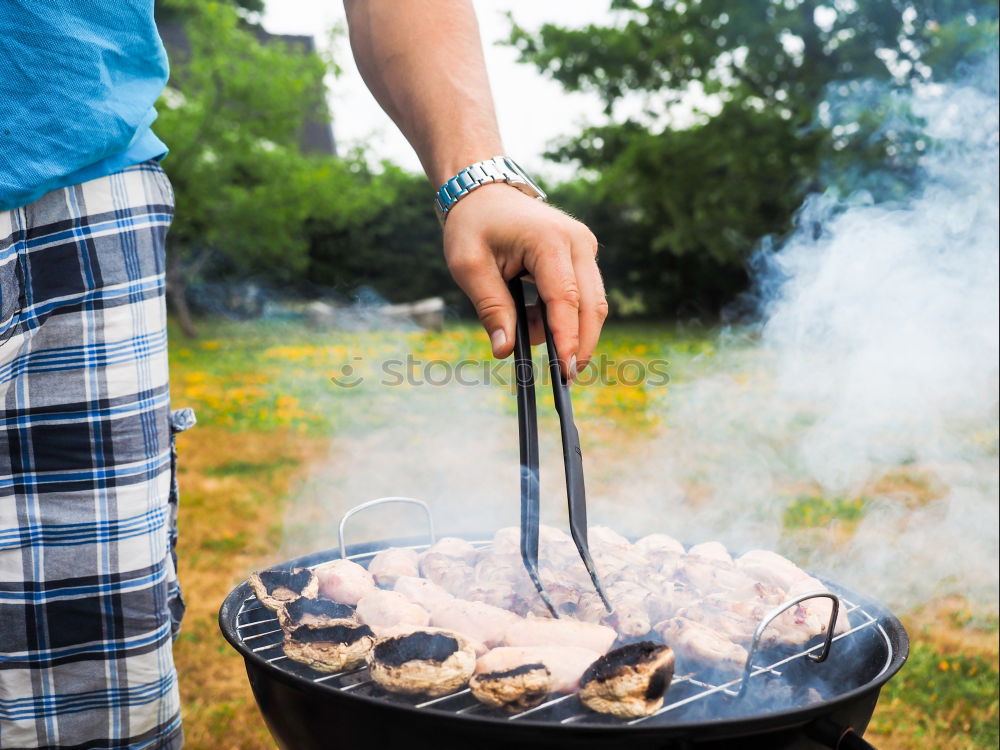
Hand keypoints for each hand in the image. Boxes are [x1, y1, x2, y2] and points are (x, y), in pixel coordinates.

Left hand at [443, 183, 607, 378]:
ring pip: (592, 304)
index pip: (565, 298)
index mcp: (549, 240)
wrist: (484, 192)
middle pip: (592, 305)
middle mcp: (577, 241)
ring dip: (566, 330)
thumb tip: (505, 351)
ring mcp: (584, 247)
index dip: (567, 337)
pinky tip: (533, 318)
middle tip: (564, 377)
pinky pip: (583, 296)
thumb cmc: (473, 225)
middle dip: (580, 344)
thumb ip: (491, 308)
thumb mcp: (468, 267)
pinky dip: (562, 316)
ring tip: (526, 330)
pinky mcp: (582, 256)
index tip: (565, 370)